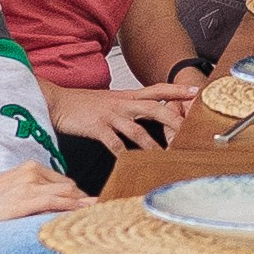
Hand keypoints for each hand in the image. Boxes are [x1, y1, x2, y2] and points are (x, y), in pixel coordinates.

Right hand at [0, 162, 86, 225]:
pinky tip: (83, 217)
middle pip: (70, 187)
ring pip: (69, 194)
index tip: (86, 209)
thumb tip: (53, 208)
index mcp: (30, 168)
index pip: (63, 182)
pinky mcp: (29, 198)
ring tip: (92, 221)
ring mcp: (32, 184)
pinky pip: (60, 203)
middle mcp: (34, 171)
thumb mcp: (11, 190)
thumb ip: (32, 193)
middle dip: (82, 203)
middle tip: (93, 217)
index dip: (76, 197)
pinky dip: (74, 210)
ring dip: (81, 208)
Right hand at [47, 80, 199, 152]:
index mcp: (127, 96)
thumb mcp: (110, 101)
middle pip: (154, 108)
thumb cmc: (84, 104)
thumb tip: (145, 115)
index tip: (196, 92)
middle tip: (190, 130)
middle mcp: (122, 104)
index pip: (157, 90)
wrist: (57, 101)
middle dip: (174, 119)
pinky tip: (129, 162)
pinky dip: (123, 153)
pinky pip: (113, 142)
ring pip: (137, 129)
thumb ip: (129, 107)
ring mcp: (110, 115)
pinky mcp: (97, 127)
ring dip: (152, 144)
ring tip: (165, 155)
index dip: (177, 91)